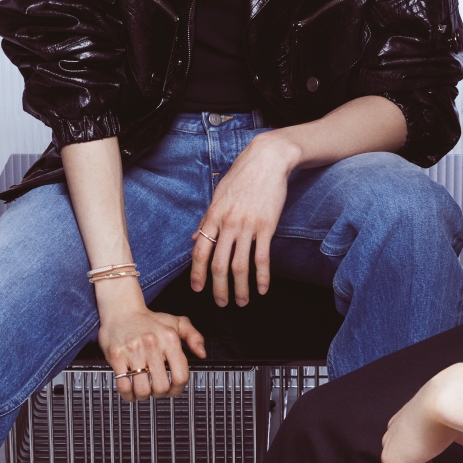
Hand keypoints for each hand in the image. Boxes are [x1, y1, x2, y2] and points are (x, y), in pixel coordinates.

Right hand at [97, 278, 206, 401]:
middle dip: (160, 394)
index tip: (174, 390)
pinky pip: (123, 385)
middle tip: (157, 390)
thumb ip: (194, 336)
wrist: (121, 310)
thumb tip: (202, 353)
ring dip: (144, 396)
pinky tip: (130, 392)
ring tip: (144, 391)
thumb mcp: (176, 323)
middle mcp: (152, 344)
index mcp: (170, 339)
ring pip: (142, 389)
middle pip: (161, 386)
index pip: (181, 375)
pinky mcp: (116, 356)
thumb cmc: (149, 320)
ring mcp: (133, 351)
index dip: (178, 389)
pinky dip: (128, 395)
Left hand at [190, 132, 300, 306]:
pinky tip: (263, 288)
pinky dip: (262, 276)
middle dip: (218, 288)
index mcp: (213, 216)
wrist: (267, 160)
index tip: (197, 288)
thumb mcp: (218, 195)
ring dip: (239, 288)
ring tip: (241, 301)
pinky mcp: (267, 226)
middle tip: (220, 303)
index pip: (200, 251)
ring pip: (240, 265)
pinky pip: (262, 257)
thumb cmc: (242, 176)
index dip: (197, 273)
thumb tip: (195, 240)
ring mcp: (247, 226)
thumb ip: (207, 219)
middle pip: (219, 264)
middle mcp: (228, 223)